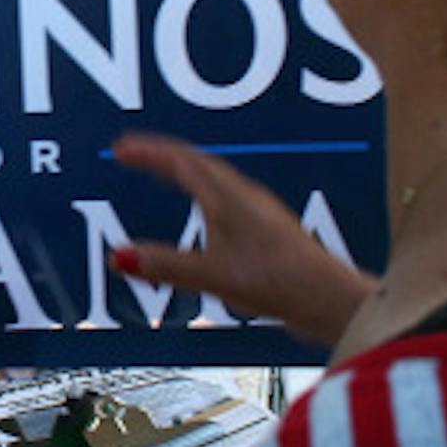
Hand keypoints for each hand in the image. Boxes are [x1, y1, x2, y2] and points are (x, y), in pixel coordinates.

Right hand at [109, 132, 375, 347]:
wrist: (328, 298)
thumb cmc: (277, 282)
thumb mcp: (210, 276)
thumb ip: (164, 266)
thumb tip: (119, 257)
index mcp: (226, 197)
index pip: (180, 161)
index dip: (147, 152)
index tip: (120, 147)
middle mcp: (244, 196)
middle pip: (197, 163)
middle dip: (161, 155)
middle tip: (132, 154)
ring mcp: (259, 211)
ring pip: (215, 178)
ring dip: (184, 170)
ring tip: (163, 173)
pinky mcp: (269, 230)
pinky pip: (227, 197)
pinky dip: (203, 192)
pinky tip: (207, 213)